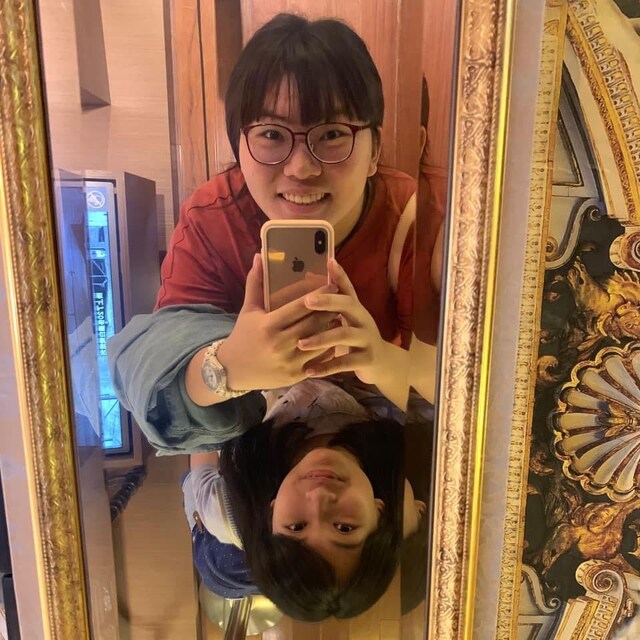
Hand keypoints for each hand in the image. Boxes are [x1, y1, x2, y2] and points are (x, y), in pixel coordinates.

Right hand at [218, 255, 337, 390]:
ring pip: (320, 343)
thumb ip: (256, 282)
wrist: (232, 370)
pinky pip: (319, 361)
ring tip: (342, 317)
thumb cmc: (243, 335)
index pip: (299, 307)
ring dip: (333, 330)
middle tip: (342, 299)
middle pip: (313, 323)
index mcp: (268, 325)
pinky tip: (334, 339)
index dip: (319, 295)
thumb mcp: (248, 309)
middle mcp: (279, 344)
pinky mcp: (295, 376)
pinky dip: (329, 350)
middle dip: (330, 310)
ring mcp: (289, 362)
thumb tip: (260, 255)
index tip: (332, 285)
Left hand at [296, 259, 394, 385]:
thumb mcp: (348, 318)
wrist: (383, 363)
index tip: (329, 261)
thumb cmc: (357, 338)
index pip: (347, 287)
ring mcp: (367, 339)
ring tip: (301, 344)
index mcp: (355, 308)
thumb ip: (331, 302)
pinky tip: (309, 371)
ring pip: (345, 335)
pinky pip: (346, 362)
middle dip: (327, 302)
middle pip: (348, 306)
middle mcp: (363, 319)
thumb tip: (307, 276)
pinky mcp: (368, 359)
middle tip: (306, 302)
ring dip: (321, 339)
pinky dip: (326, 367)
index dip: (340, 274)